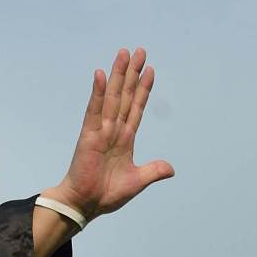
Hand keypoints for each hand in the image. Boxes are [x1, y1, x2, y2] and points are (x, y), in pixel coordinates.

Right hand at [52, 48, 173, 221]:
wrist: (85, 205)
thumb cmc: (106, 195)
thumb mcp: (136, 181)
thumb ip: (153, 171)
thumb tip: (171, 169)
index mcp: (125, 139)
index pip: (137, 108)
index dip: (144, 89)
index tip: (150, 70)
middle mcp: (113, 130)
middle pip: (126, 95)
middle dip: (132, 73)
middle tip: (139, 51)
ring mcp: (101, 130)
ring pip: (112, 97)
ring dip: (118, 74)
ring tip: (124, 53)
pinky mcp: (88, 135)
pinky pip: (94, 110)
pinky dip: (98, 93)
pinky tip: (102, 75)